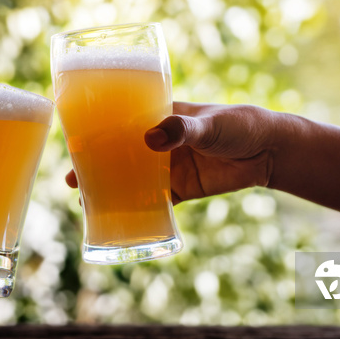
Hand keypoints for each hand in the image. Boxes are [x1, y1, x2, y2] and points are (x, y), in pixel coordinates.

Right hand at [65, 102, 276, 203]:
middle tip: (71, 180)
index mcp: (160, 117)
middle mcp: (159, 143)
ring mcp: (168, 168)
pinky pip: (155, 203)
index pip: (121, 123)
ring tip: (85, 203)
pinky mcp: (182, 190)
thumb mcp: (209, 123)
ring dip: (110, 190)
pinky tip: (118, 221)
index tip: (74, 143)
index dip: (96, 133)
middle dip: (94, 167)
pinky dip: (138, 212)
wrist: (268, 151)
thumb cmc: (238, 124)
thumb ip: (182, 129)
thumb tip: (150, 140)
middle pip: (119, 155)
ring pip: (131, 180)